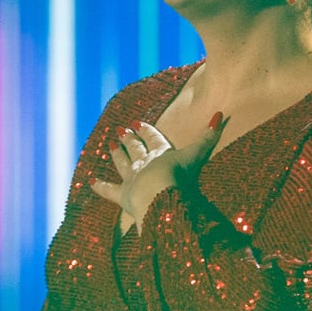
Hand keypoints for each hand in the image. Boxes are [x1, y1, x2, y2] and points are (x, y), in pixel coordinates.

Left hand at [90, 115, 225, 230]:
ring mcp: (132, 179)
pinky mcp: (124, 196)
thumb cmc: (179, 176)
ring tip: (110, 146)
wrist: (159, 194)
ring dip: (117, 155)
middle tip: (121, 130)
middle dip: (129, 139)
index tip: (139, 123)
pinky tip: (91, 182)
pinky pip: (109, 191)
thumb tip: (220, 114)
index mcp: (161, 154)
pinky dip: (100, 187)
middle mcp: (144, 164)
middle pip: (135, 149)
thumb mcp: (196, 155)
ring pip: (122, 164)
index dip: (147, 131)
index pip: (153, 139)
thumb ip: (208, 137)